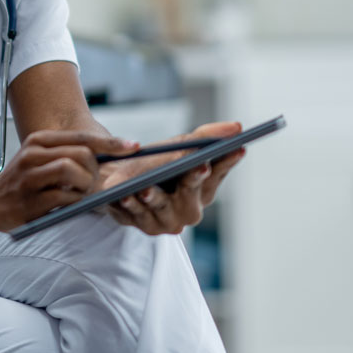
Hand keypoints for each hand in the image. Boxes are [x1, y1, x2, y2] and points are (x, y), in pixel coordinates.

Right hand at [0, 129, 137, 231]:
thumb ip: (67, 155)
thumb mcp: (39, 160)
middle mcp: (34, 153)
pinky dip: (76, 201)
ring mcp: (31, 176)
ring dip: (86, 185)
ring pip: (73, 170)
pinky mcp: (31, 199)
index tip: (134, 146)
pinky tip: (72, 204)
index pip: (82, 137)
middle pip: (82, 153)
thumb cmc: (21, 182)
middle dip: (96, 170)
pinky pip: (65, 197)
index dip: (110, 142)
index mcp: (39, 140)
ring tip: (81, 194)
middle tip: (94, 184)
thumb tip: (107, 159)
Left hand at [104, 121, 245, 234]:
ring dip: (155, 197)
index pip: (218, 173)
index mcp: (203, 189)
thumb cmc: (152, 164)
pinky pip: (137, 215)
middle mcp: (189, 209)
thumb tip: (237, 126)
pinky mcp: (144, 225)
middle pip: (193, 194)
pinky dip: (131, 205)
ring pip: (162, 207)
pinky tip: (125, 197)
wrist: (115, 180)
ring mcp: (167, 220)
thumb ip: (204, 137)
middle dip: (195, 179)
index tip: (236, 147)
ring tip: (146, 188)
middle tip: (200, 166)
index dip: (227, 161)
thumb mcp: (177, 147)